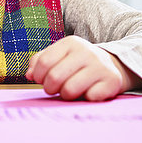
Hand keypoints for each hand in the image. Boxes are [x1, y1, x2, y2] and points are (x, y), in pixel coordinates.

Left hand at [25, 35, 141, 100]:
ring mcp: (100, 66)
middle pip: (54, 78)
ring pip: (69, 91)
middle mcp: (86, 51)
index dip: (38, 77)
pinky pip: (89, 98)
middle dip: (50, 88)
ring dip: (66, 96)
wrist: (111, 66)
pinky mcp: (112, 81)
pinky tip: (89, 92)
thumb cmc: (77, 63)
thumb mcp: (59, 56)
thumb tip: (29, 74)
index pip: (43, 63)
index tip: (43, 80)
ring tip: (71, 91)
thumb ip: (40, 62)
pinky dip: (86, 99)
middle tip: (55, 89)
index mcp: (70, 43)